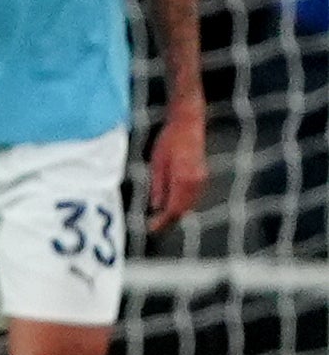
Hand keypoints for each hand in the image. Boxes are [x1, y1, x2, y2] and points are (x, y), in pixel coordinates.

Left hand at [146, 99, 208, 230]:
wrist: (189, 124)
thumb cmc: (169, 140)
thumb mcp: (157, 162)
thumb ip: (158, 186)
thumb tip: (157, 207)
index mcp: (183, 178)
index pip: (174, 208)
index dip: (163, 221)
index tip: (151, 229)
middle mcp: (196, 182)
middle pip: (183, 209)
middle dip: (169, 220)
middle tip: (154, 228)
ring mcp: (202, 179)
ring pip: (190, 204)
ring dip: (177, 214)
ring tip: (161, 221)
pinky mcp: (203, 177)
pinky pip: (193, 197)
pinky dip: (183, 204)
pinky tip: (173, 207)